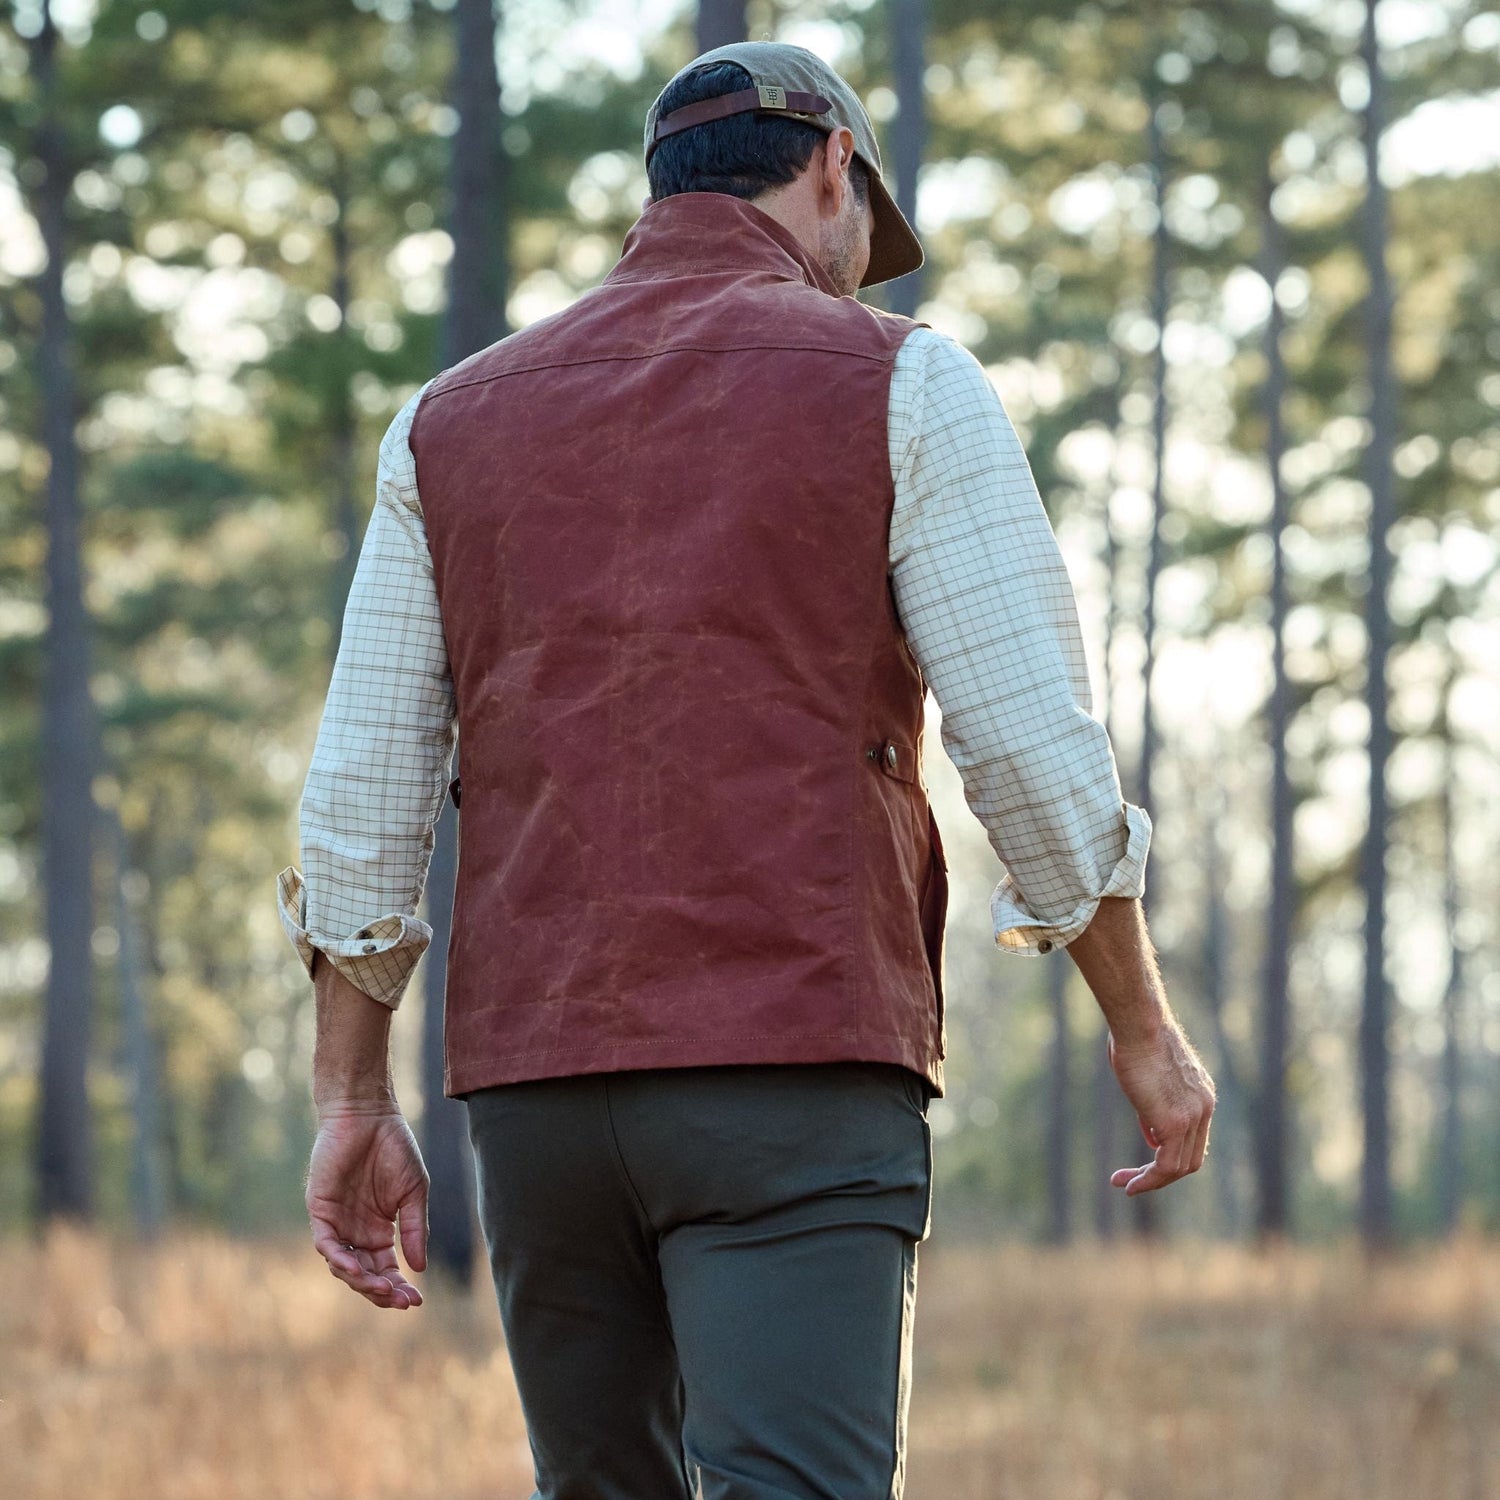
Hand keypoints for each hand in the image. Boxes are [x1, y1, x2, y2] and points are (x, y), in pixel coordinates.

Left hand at [306, 1103, 429, 1308]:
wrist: (370, 1115)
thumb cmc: (395, 1148)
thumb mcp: (414, 1192)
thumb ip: (414, 1229)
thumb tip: (419, 1268)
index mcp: (379, 1230)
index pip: (386, 1270)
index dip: (399, 1288)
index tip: (416, 1301)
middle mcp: (356, 1232)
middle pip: (365, 1275)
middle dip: (382, 1292)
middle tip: (400, 1300)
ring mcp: (337, 1223)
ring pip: (343, 1266)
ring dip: (361, 1281)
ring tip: (382, 1287)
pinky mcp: (320, 1210)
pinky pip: (325, 1244)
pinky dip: (339, 1259)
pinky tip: (356, 1268)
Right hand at [1106, 1024, 1216, 1195]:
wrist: (1139, 1024)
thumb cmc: (1134, 1039)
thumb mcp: (1145, 1077)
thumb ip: (1152, 1109)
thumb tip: (1153, 1139)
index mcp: (1201, 1095)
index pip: (1194, 1138)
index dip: (1169, 1152)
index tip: (1143, 1158)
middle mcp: (1204, 1107)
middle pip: (1191, 1157)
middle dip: (1161, 1173)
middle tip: (1131, 1180)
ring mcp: (1192, 1117)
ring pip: (1179, 1166)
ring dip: (1152, 1181)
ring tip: (1125, 1185)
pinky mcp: (1174, 1123)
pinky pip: (1166, 1165)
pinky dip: (1149, 1180)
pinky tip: (1130, 1185)